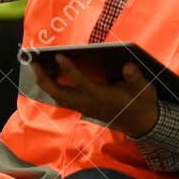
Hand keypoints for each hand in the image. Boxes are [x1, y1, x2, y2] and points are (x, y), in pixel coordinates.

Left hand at [31, 55, 158, 137]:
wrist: (141, 123)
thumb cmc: (141, 102)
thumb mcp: (144, 90)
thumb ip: (135, 78)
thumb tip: (128, 66)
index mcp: (102, 97)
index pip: (81, 83)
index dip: (69, 69)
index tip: (58, 55)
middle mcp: (88, 103)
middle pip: (59, 93)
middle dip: (44, 78)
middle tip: (33, 60)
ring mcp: (84, 107)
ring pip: (58, 96)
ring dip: (46, 82)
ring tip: (38, 63)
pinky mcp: (83, 107)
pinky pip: (62, 98)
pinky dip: (53, 86)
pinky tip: (51, 72)